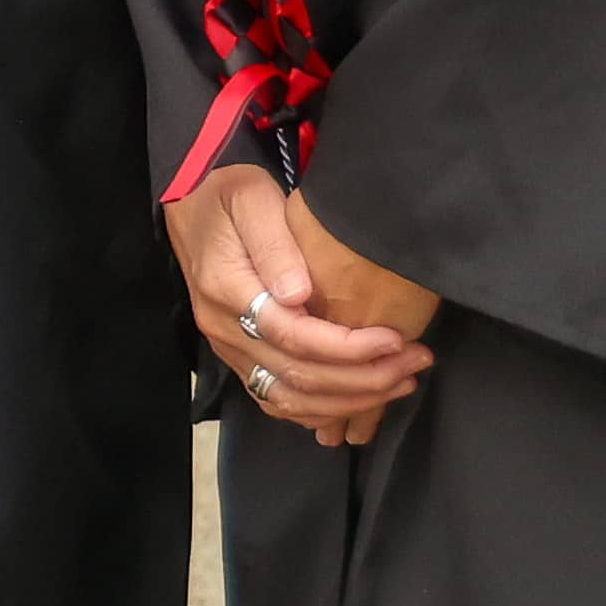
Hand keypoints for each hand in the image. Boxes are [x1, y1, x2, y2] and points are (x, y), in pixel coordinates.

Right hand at [167, 160, 430, 445]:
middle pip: (296, 376)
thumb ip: (274, 244)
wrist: (191, 206)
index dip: (348, 347)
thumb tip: (298, 294)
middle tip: (414, 362)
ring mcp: (229, 348)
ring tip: (399, 382)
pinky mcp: (238, 358)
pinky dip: (321, 409)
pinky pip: (277, 400)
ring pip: (289, 399)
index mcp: (227, 290)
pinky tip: (359, 398)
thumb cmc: (229, 195)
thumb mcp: (252, 198)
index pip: (293, 336)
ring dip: (348, 401)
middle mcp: (223, 329)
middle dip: (362, 379)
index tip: (395, 339)